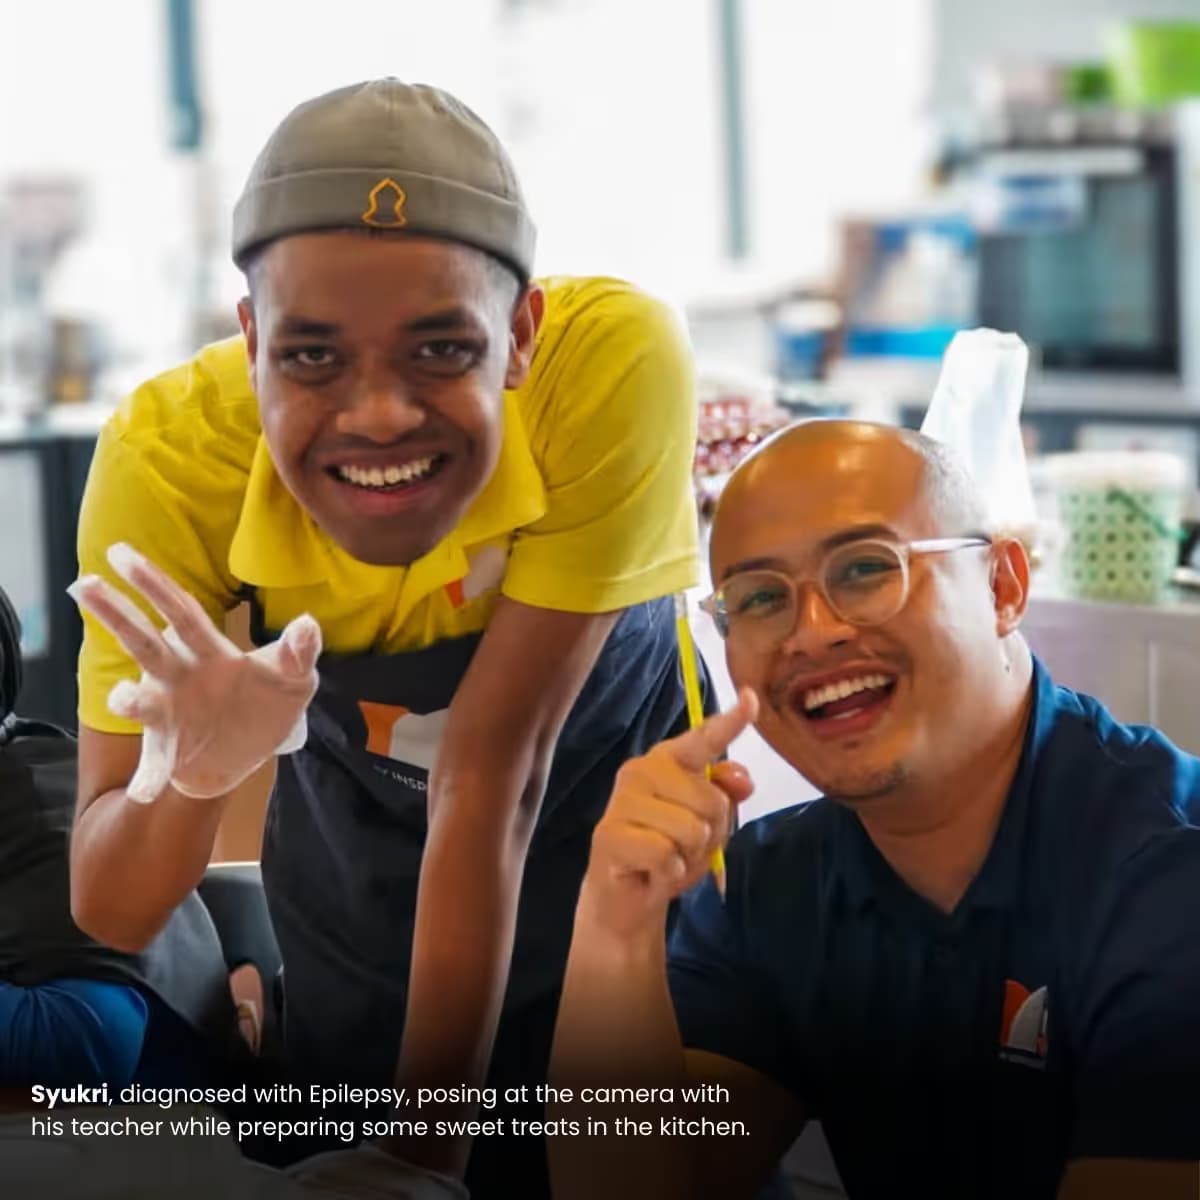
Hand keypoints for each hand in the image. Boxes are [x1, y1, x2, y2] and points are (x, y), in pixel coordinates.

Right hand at [69, 543, 320, 803]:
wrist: (254, 749)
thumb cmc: (268, 700)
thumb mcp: (294, 677)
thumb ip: (300, 652)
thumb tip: (309, 623)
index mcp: (210, 652)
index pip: (182, 612)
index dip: (156, 584)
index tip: (121, 553)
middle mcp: (181, 677)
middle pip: (146, 642)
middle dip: (117, 614)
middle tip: (83, 584)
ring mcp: (171, 713)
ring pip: (139, 701)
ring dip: (127, 700)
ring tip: (122, 700)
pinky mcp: (170, 752)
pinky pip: (154, 767)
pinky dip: (149, 779)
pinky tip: (146, 792)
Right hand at [580, 688, 757, 941]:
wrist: (626, 896)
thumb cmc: (668, 850)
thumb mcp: (707, 823)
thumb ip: (726, 795)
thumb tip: (743, 780)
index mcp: (668, 761)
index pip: (704, 738)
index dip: (731, 720)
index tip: (751, 698)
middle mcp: (641, 770)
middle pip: (712, 801)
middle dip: (708, 834)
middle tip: (681, 847)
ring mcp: (622, 801)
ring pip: (691, 830)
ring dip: (687, 858)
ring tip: (666, 859)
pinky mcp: (609, 834)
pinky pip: (665, 854)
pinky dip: (668, 873)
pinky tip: (651, 872)